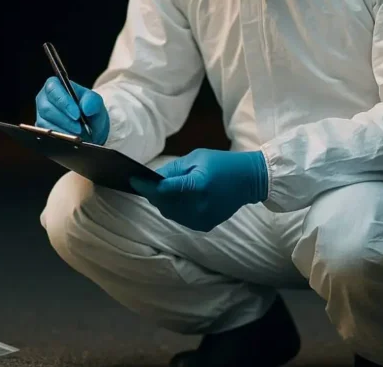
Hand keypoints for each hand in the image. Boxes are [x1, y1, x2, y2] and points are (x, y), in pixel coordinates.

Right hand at [34, 76, 109, 144]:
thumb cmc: (89, 109)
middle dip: (65, 120)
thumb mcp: (95, 102)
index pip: (53, 90)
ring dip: (64, 132)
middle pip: (47, 109)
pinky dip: (60, 139)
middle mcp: (44, 99)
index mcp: (54, 85)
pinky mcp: (41, 131)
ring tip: (78, 135)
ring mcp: (41, 116)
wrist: (89, 126)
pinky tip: (71, 140)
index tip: (77, 115)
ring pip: (45, 125)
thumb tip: (86, 107)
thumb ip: (93, 101)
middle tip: (79, 128)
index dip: (64, 102)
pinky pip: (46, 136)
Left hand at [130, 148, 268, 231]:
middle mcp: (199, 206)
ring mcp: (203, 218)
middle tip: (146, 183)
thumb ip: (174, 169)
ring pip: (170, 213)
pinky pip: (181, 218)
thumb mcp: (197, 157)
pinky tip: (178, 199)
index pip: (163, 189)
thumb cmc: (223, 163)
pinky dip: (175, 209)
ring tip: (162, 190)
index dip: (145, 185)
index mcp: (197, 185)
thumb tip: (154, 177)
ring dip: (162, 202)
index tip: (133, 180)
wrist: (249, 180)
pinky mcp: (205, 225)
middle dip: (153, 193)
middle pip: (164, 203)